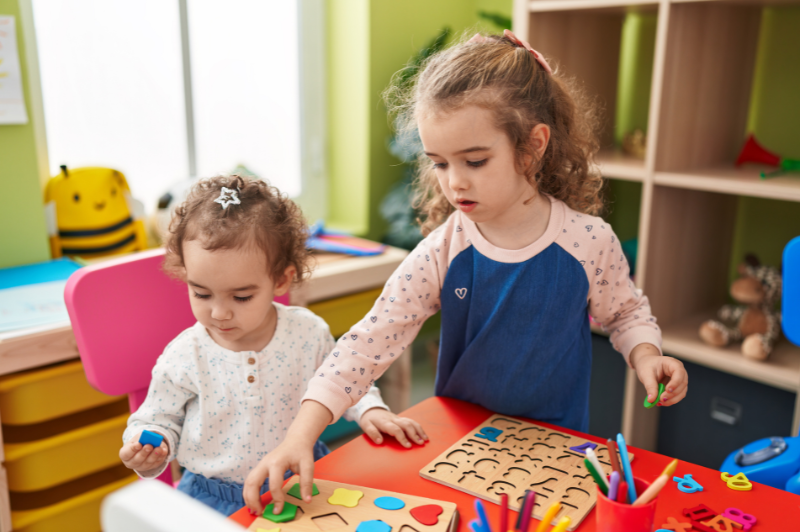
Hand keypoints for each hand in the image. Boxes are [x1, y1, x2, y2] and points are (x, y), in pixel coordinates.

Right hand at [119, 432, 168, 473]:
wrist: (146, 445)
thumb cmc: (140, 440)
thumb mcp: (139, 436)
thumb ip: (143, 438)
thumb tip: (150, 440)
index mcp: (125, 454)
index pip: (126, 454)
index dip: (132, 449)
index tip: (138, 444)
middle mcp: (132, 463)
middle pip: (137, 460)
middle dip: (144, 453)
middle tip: (149, 446)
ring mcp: (142, 467)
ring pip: (148, 463)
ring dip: (154, 456)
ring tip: (159, 449)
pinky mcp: (152, 467)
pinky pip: (156, 463)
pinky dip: (161, 457)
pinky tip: (164, 451)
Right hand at [243, 400, 332, 515]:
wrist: (296, 440)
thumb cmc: (301, 452)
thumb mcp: (308, 465)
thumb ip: (307, 482)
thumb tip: (307, 500)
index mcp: (277, 462)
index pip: (274, 484)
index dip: (277, 499)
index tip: (279, 509)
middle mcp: (266, 462)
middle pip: (252, 482)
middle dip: (253, 499)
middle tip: (259, 512)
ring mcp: (261, 464)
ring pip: (248, 481)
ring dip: (248, 496)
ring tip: (254, 509)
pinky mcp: (260, 467)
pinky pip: (250, 480)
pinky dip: (249, 491)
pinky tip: (254, 501)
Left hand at [358, 408, 427, 447]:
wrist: (371, 409)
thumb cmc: (369, 419)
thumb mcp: (366, 426)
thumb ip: (372, 433)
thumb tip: (379, 441)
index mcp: (385, 422)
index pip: (396, 429)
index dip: (402, 437)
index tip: (408, 446)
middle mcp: (393, 419)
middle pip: (406, 425)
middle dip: (414, 434)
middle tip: (420, 443)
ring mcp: (398, 418)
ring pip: (411, 422)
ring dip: (419, 430)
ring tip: (425, 439)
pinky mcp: (401, 419)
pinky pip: (411, 421)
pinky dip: (418, 427)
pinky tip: (423, 434)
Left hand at [630, 343, 687, 406]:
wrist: (646, 365)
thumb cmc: (647, 366)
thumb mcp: (646, 374)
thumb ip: (650, 386)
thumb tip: (651, 400)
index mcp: (672, 363)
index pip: (679, 372)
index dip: (675, 382)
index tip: (667, 390)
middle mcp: (679, 371)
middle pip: (682, 384)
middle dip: (672, 394)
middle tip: (660, 400)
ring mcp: (680, 380)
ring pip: (681, 392)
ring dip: (672, 399)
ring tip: (659, 402)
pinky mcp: (677, 387)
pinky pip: (677, 396)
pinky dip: (670, 400)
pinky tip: (660, 402)